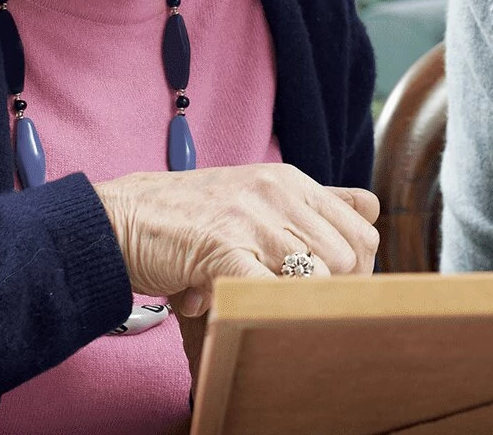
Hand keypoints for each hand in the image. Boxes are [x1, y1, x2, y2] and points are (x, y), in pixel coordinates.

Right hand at [93, 164, 378, 316]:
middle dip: (336, 291)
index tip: (338, 290)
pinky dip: (271, 310)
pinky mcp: (222, 249)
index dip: (360, 268)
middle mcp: (277, 194)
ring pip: (318, 274)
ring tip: (271, 307)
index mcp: (290, 181)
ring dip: (301, 302)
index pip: (362, 228)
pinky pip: (270, 291)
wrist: (121, 217)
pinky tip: (252, 312)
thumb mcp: (256, 193)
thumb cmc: (189, 215)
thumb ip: (312, 203)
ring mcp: (250, 219)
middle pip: (349, 256)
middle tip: (304, 307)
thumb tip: (371, 209)